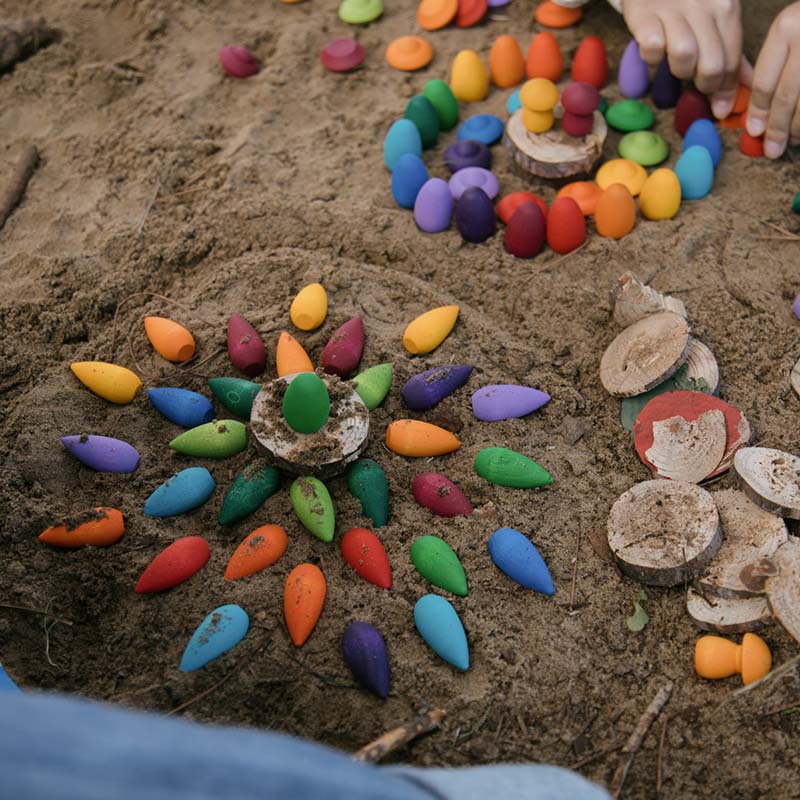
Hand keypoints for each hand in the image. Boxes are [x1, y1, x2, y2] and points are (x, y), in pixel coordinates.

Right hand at [622, 0, 742, 118]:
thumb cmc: (684, 4)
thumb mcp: (715, 18)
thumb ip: (730, 50)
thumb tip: (746, 86)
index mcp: (727, 8)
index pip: (732, 58)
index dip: (726, 88)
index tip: (719, 106)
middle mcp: (705, 6)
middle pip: (712, 63)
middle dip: (705, 84)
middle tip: (696, 84)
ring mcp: (674, 9)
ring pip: (684, 56)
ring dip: (680, 71)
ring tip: (676, 66)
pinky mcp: (644, 15)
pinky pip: (653, 48)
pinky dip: (652, 57)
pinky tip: (654, 52)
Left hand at [745, 2, 799, 157]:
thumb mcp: (790, 31)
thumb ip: (773, 67)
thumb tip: (756, 116)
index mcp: (786, 29)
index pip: (764, 82)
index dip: (757, 112)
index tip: (754, 131)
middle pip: (785, 97)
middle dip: (777, 129)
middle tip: (772, 150)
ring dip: (798, 129)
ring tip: (793, 141)